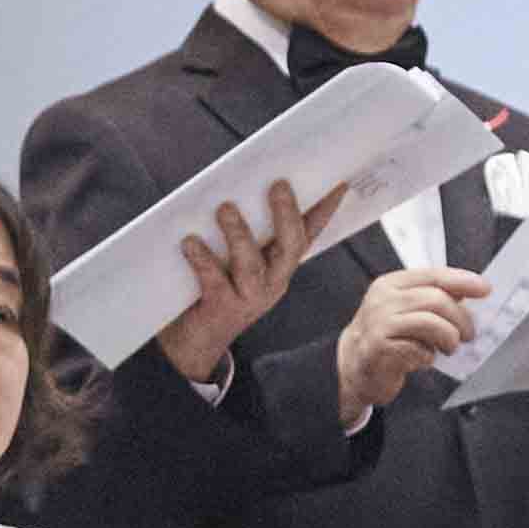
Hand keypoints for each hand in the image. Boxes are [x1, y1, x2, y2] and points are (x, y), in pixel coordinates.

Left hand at [154, 177, 354, 384]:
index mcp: (281, 267)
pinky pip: (214, 281)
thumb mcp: (237, 260)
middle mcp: (272, 283)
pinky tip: (190, 242)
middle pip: (290, 248)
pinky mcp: (220, 310)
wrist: (195, 344)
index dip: (325, 211)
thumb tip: (240, 187)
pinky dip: (202, 260)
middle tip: (278, 184)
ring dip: (239, 234)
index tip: (339, 183)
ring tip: (225, 208)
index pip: (308, 234)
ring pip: (252, 265)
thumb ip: (248, 232)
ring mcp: (249, 298)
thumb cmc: (215, 289)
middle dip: (286, 215)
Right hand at [333, 263, 490, 425]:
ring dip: (448, 338)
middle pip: (436, 300)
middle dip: (460, 318)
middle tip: (468, 334)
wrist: (350, 367)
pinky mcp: (378, 348)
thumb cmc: (385, 337)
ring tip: (450, 348)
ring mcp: (378, 324)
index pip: (434, 276)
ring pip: (430, 323)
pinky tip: (423, 360)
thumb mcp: (406, 310)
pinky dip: (428, 357)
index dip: (462, 281)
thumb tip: (468, 295)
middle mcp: (383, 300)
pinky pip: (417, 349)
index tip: (484, 289)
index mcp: (391, 284)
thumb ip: (431, 300)